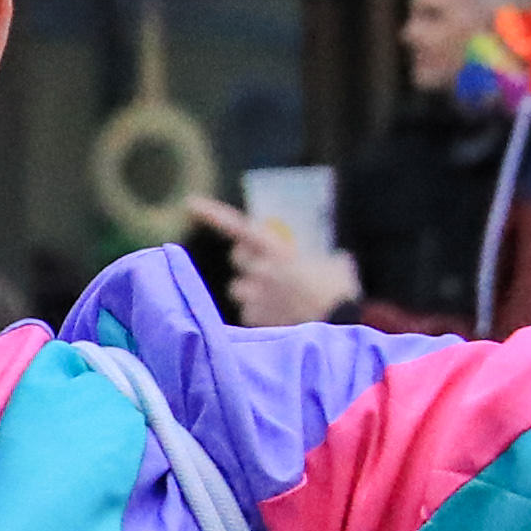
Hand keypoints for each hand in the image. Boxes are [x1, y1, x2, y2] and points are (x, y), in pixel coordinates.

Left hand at [192, 203, 358, 329]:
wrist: (340, 325)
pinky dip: (261, 318)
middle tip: (267, 270)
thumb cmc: (340, 291)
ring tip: (279, 302)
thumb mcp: (335, 262)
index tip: (190, 204)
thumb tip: (329, 260)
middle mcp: (259, 271)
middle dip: (248, 263)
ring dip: (253, 293)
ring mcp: (254, 297)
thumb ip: (320, 257)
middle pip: (237, 260)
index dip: (213, 215)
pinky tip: (281, 321)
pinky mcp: (254, 321)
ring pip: (241, 292)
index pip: (238, 227)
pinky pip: (249, 316)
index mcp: (276, 250)